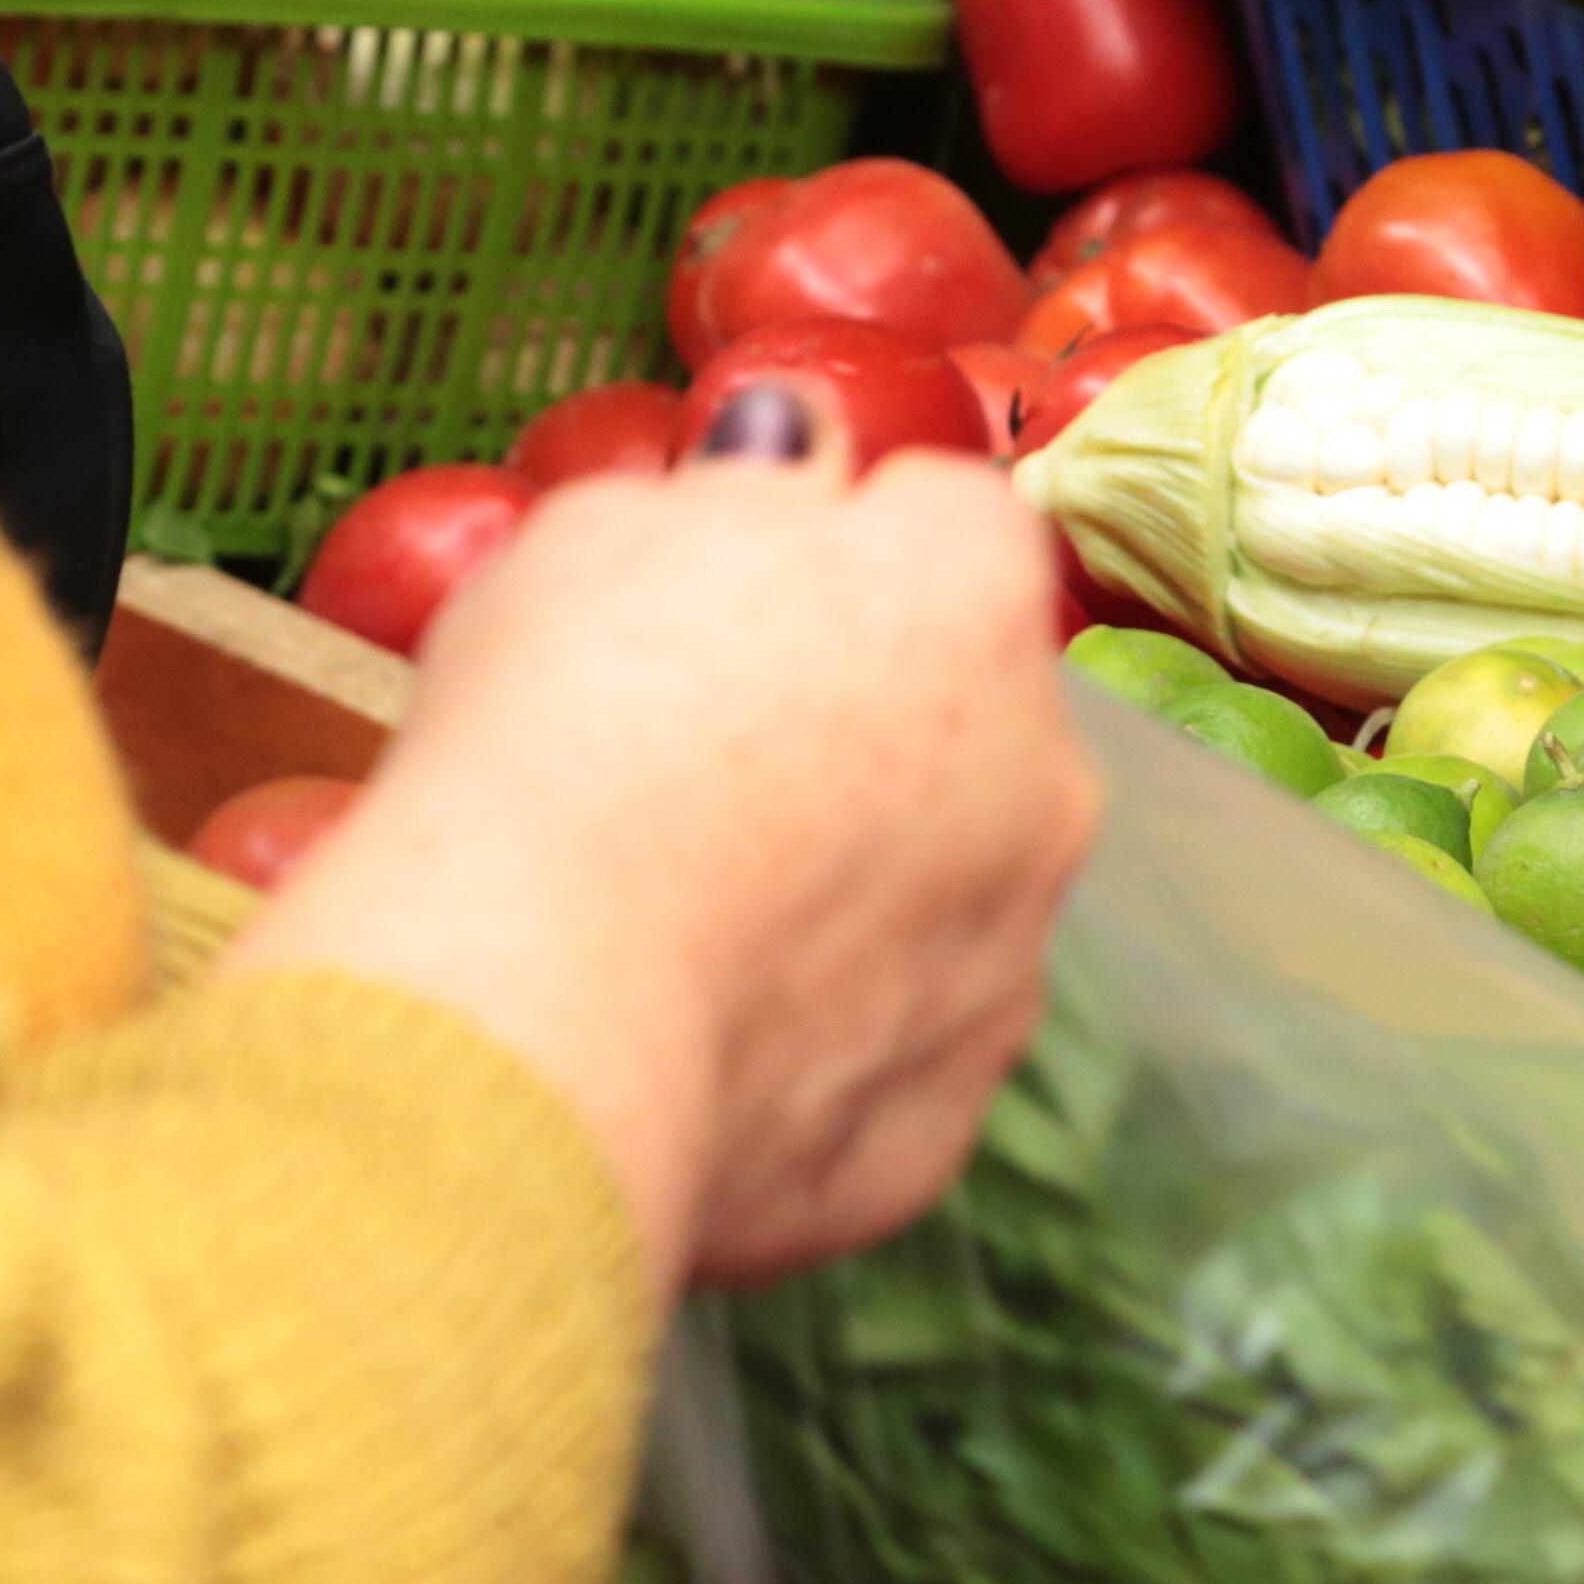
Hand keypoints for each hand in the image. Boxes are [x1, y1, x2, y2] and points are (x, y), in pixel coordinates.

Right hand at [228, 429, 1096, 1299]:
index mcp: (971, 594)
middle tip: (687, 760)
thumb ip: (737, 488)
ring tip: (668, 915)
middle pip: (965, 716)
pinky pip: (882, 1053)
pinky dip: (809, 1044)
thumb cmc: (559, 735)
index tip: (724, 593)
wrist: (538, 1015)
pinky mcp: (946, 1122)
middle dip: (865, 724)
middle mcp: (1045, 773)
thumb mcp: (602, 535)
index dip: (831, 548)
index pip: (944, 518)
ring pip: (938, 893)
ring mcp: (1010, 961)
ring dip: (846, 890)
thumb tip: (791, 460)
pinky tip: (683, 1038)